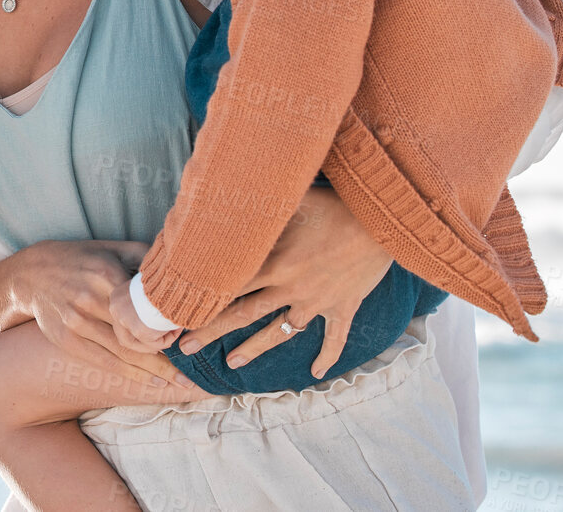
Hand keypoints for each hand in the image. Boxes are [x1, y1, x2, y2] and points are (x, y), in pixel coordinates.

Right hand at [9, 240, 191, 389]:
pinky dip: (131, 374)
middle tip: (191, 371)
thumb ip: (141, 254)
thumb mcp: (108, 247)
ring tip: (178, 382)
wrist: (30, 274)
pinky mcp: (66, 339)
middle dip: (166, 356)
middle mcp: (91, 298)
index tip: (191, 338)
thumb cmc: (78, 259)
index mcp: (106, 273)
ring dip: (154, 371)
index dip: (169, 325)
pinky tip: (151, 382)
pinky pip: (104, 361)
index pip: (144, 307)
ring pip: (123, 353)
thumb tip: (177, 261)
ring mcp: (76, 320)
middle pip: (136, 335)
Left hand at [177, 186, 392, 377]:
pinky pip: (334, 339)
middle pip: (244, 314)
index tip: (178, 311)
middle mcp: (291, 288)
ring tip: (234, 363)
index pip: (227, 286)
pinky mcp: (343, 308)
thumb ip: (258, 206)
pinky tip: (315, 372)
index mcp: (274, 263)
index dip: (200, 299)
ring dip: (255, 348)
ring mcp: (318, 302)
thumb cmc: (334, 204)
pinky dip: (326, 357)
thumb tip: (222, 190)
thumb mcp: (291, 200)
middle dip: (212, 332)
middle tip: (186, 347)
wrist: (384, 223)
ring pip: (280, 332)